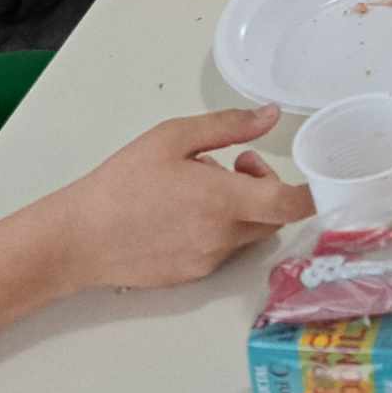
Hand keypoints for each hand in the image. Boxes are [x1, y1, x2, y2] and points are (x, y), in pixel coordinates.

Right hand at [48, 106, 314, 292]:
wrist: (76, 238)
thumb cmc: (123, 182)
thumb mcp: (173, 138)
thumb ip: (229, 126)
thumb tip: (271, 116)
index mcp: (224, 202)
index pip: (291, 205)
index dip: (313, 193)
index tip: (315, 177)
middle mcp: (223, 237)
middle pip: (273, 216)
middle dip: (265, 187)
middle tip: (234, 164)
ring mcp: (209, 261)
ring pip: (248, 232)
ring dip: (241, 207)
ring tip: (200, 185)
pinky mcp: (192, 276)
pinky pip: (222, 249)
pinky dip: (219, 228)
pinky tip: (183, 213)